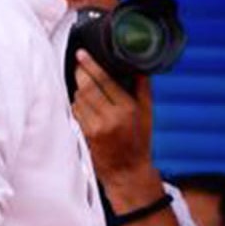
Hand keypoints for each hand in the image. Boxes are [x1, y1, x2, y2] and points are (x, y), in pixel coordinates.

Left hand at [72, 51, 162, 207]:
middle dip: (81, 73)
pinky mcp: (85, 135)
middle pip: (88, 88)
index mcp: (128, 109)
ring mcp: (95, 127)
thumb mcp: (148, 113)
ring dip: (79, 88)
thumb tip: (139, 68)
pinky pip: (76, 112)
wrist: (128, 171)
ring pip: (79, 99)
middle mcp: (110, 118)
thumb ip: (143, 89)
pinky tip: (83, 101)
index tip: (83, 54)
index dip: (92, 66)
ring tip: (84, 81)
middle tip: (79, 61)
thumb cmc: (140, 141)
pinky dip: (77, 103)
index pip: (105, 81)